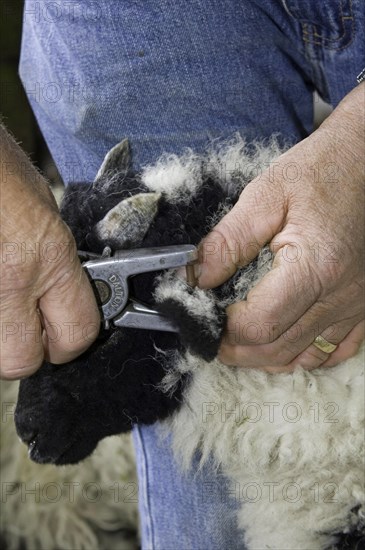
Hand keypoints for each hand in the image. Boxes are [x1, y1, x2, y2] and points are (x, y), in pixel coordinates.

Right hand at [0, 124, 99, 378]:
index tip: (66, 334)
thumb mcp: (45, 208)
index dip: (72, 341)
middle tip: (25, 324)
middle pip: (21, 361)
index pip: (77, 334)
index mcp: (48, 256)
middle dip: (26, 350)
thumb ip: (59, 261)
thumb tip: (64, 293)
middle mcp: (9, 280)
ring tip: (2, 292)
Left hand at [198, 84, 364, 371]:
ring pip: (305, 358)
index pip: (260, 325)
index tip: (207, 314)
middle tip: (212, 335)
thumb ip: (228, 240)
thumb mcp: (266, 194)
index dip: (225, 329)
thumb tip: (196, 278)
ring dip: (266, 357)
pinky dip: (303, 355)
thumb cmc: (319, 171)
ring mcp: (356, 305)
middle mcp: (340, 295)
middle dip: (238, 351)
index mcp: (314, 267)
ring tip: (241, 341)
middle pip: (278, 349)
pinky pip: (335, 352)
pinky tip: (284, 342)